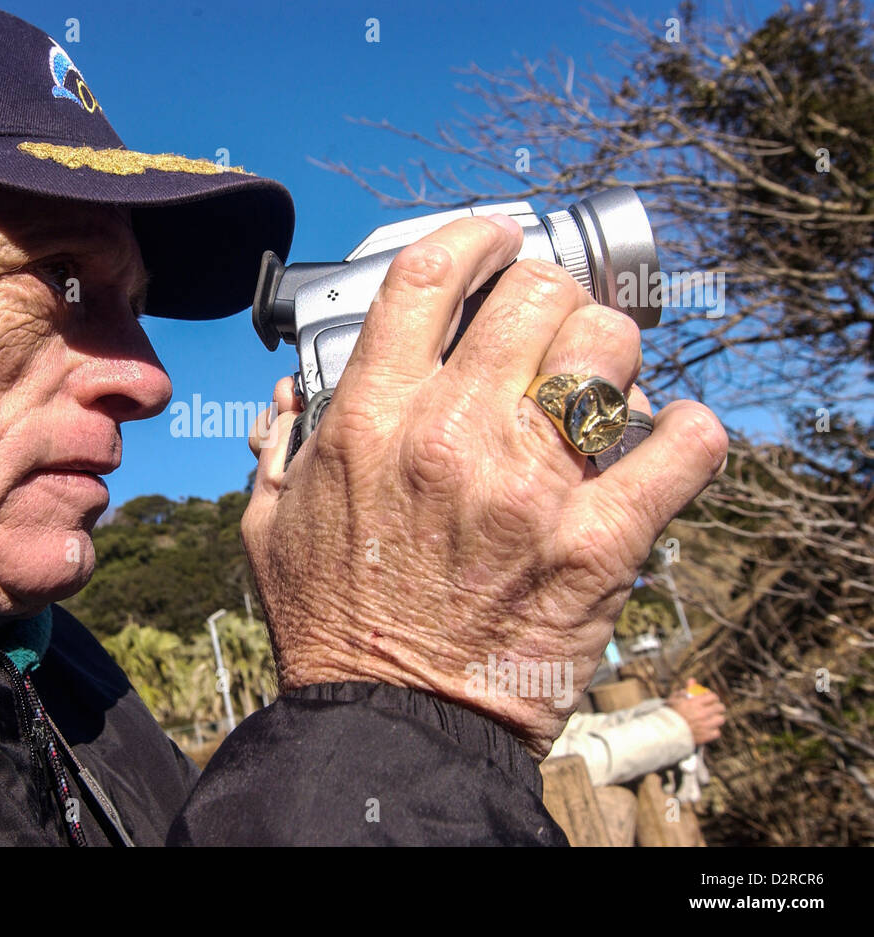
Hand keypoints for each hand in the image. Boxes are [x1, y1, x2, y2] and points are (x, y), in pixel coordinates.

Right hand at [242, 215, 727, 758]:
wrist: (391, 721)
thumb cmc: (333, 626)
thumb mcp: (270, 524)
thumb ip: (279, 445)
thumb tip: (295, 394)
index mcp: (372, 420)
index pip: (428, 276)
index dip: (472, 237)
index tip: (494, 238)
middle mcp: (452, 436)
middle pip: (533, 294)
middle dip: (548, 290)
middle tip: (549, 318)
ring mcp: (530, 486)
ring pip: (608, 351)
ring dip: (611, 353)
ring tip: (600, 380)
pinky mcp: (597, 541)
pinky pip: (680, 450)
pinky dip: (689, 432)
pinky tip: (671, 434)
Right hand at [668, 680, 726, 744]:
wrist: (666, 732)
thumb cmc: (670, 714)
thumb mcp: (674, 699)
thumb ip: (685, 689)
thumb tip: (692, 680)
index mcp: (695, 703)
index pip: (713, 697)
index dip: (713, 697)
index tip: (712, 699)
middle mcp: (702, 714)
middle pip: (720, 707)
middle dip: (719, 707)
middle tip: (716, 708)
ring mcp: (705, 726)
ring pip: (720, 719)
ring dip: (717, 718)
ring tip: (713, 719)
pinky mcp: (706, 736)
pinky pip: (717, 732)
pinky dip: (714, 730)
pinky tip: (709, 729)